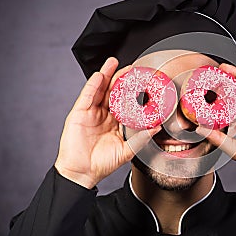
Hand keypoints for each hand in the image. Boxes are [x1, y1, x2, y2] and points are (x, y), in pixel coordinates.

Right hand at [55, 57, 160, 188]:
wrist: (83, 173)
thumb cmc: (102, 164)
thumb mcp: (126, 150)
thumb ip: (141, 138)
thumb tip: (157, 128)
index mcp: (114, 122)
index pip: (124, 101)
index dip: (131, 90)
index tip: (142, 80)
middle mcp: (103, 115)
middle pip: (112, 91)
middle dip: (120, 78)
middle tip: (131, 67)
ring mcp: (90, 113)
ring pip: (99, 89)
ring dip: (106, 75)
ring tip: (113, 62)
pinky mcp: (79, 114)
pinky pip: (86, 96)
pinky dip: (93, 85)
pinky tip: (99, 76)